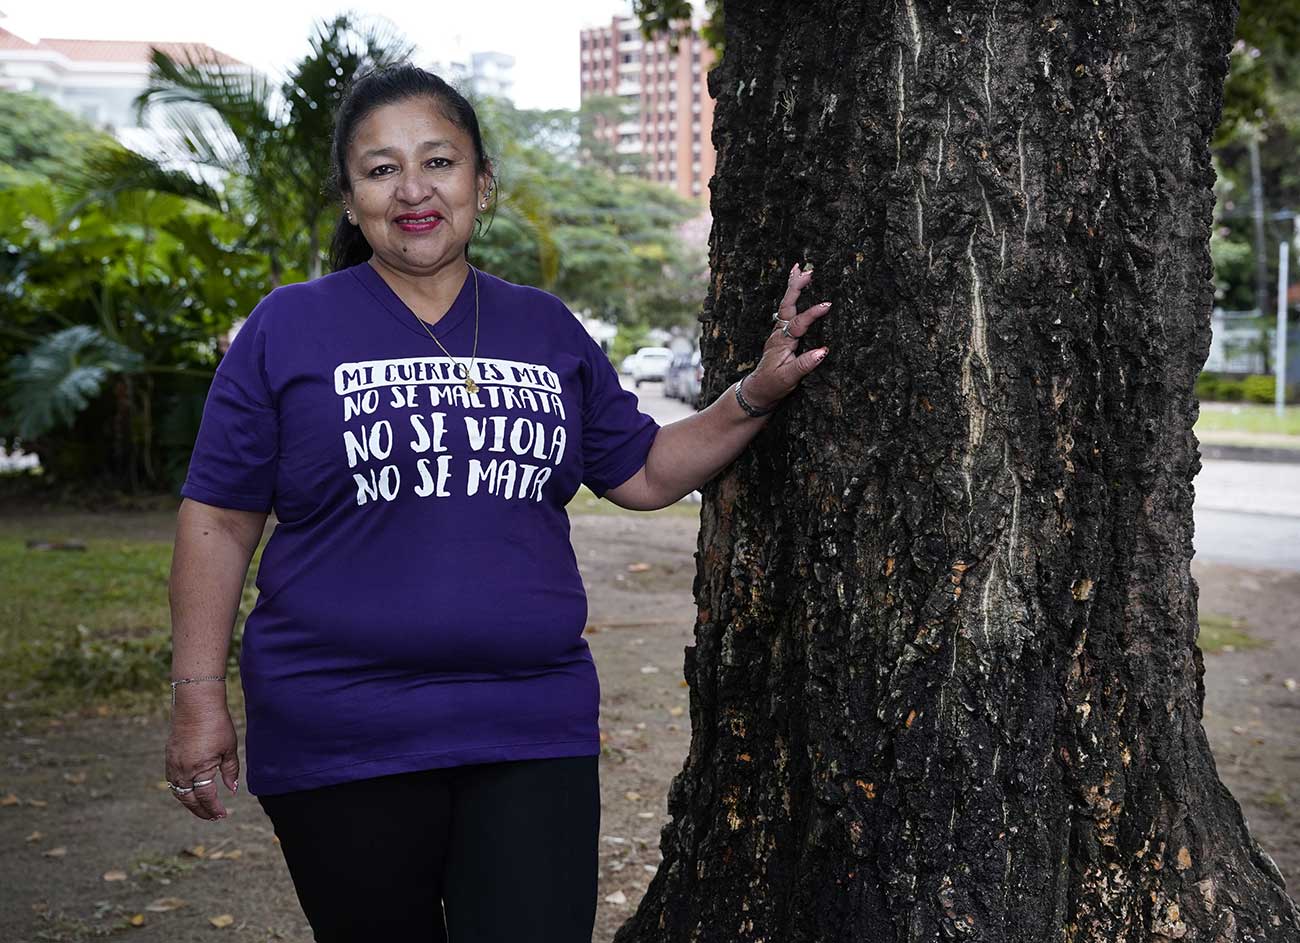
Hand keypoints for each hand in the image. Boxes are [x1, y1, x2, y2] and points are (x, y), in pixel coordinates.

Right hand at [165, 692, 239, 820]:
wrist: (196, 705)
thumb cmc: (216, 724)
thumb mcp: (229, 748)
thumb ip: (230, 771)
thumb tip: (232, 790)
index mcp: (198, 769)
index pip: (205, 797)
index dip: (214, 808)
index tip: (223, 815)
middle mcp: (182, 770)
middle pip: (189, 800)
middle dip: (201, 811)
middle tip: (213, 817)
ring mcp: (172, 764)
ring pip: (178, 792)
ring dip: (189, 803)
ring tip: (202, 809)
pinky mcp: (169, 757)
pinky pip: (172, 781)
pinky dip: (181, 790)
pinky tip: (190, 791)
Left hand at [743, 262, 832, 409]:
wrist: (758, 390)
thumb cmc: (773, 385)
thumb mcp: (789, 379)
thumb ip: (805, 365)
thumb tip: (823, 351)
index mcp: (781, 342)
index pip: (798, 323)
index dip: (812, 313)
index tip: (828, 304)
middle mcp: (778, 333)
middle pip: (787, 305)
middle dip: (797, 288)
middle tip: (808, 272)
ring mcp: (778, 331)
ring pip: (786, 304)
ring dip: (793, 287)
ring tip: (800, 269)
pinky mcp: (780, 333)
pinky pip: (787, 309)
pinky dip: (792, 295)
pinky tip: (796, 286)